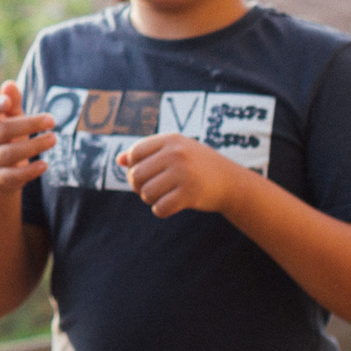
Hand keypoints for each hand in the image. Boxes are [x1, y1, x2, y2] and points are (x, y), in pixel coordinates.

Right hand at [0, 81, 55, 192]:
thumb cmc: (8, 137)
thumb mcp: (10, 119)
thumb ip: (12, 102)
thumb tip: (10, 83)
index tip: (7, 101)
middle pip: (5, 130)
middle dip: (29, 124)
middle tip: (52, 119)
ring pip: (11, 153)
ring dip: (34, 146)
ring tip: (54, 139)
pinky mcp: (0, 178)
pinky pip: (14, 175)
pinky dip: (30, 171)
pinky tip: (45, 164)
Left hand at [118, 133, 250, 218]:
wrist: (232, 181)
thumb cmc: (197, 166)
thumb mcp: (175, 151)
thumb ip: (147, 153)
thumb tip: (118, 160)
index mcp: (171, 140)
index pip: (134, 153)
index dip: (133, 167)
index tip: (144, 174)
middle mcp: (176, 154)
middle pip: (136, 175)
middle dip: (139, 186)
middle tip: (151, 189)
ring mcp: (183, 174)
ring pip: (146, 193)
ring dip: (150, 199)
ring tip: (162, 196)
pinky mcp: (190, 194)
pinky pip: (160, 208)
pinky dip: (161, 210)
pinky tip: (170, 206)